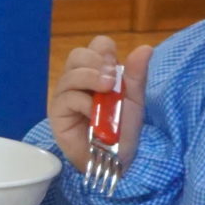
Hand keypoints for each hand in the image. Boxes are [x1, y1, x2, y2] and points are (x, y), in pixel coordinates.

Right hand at [48, 36, 153, 174]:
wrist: (116, 159)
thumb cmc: (123, 130)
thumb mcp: (134, 99)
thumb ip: (136, 74)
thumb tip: (145, 47)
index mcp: (98, 72)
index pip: (95, 46)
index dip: (104, 50)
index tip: (115, 66)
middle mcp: (79, 80)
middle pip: (78, 54)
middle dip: (97, 63)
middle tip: (112, 80)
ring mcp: (66, 95)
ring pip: (72, 73)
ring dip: (91, 79)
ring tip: (108, 91)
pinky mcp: (58, 112)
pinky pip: (68, 97)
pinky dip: (85, 102)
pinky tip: (95, 113)